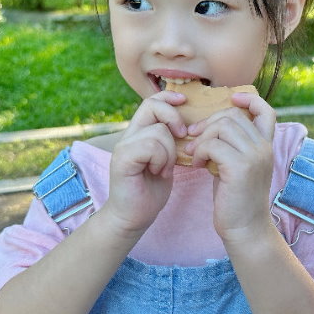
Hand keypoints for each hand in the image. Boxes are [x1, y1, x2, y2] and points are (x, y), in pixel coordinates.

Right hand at [104, 90, 186, 234]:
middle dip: (173, 118)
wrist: (132, 217)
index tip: (185, 101)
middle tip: (182, 137)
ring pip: (158, 131)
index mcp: (138, 133)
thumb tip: (191, 125)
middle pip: (152, 106)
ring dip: (170, 151)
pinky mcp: (122, 159)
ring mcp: (123, 146)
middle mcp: (128, 136)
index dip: (168, 96)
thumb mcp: (166, 161)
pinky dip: (162, 159)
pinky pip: (151, 146)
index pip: (151, 101)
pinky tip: (159, 173)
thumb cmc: (150, 191)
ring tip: (165, 168)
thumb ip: (170, 142)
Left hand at [183, 92, 276, 242]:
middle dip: (207, 123)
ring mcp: (254, 156)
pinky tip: (197, 164)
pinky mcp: (240, 167)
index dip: (249, 99)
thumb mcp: (237, 166)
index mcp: (265, 145)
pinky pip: (213, 144)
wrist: (245, 228)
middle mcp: (264, 147)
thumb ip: (232, 145)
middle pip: (232, 115)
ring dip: (201, 137)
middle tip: (194, 138)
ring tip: (195, 153)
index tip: (231, 98)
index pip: (265, 110)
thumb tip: (210, 125)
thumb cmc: (235, 197)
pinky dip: (200, 151)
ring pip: (221, 126)